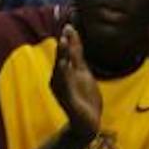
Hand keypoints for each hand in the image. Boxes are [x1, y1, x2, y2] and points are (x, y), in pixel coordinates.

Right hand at [52, 24, 102, 139]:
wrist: (88, 123)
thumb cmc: (85, 98)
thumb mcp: (83, 74)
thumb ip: (78, 57)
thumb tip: (74, 38)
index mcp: (65, 71)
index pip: (67, 52)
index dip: (69, 39)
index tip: (70, 25)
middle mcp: (60, 77)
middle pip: (62, 57)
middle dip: (64, 44)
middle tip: (66, 30)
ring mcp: (62, 87)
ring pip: (61, 68)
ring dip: (62, 55)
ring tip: (63, 42)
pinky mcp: (66, 98)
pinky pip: (64, 83)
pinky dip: (63, 73)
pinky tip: (63, 64)